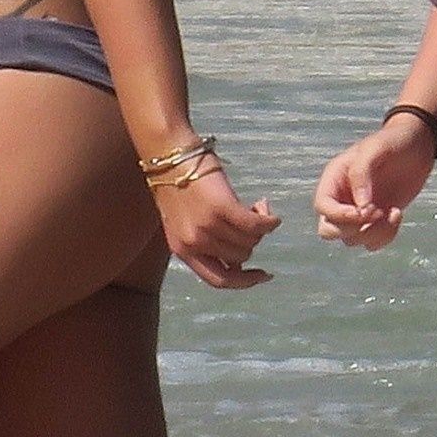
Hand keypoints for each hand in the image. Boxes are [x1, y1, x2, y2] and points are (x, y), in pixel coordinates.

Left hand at [154, 162, 280, 289]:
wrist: (168, 155)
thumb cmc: (178, 185)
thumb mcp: (186, 223)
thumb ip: (207, 244)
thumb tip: (239, 263)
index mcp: (182, 251)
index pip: (218, 280)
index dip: (244, 282)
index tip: (263, 275)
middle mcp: (194, 243)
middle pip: (240, 257)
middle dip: (251, 240)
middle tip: (252, 218)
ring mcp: (207, 226)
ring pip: (249, 240)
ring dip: (259, 226)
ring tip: (255, 206)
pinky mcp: (221, 208)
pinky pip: (256, 224)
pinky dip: (268, 220)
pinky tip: (267, 209)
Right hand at [312, 119, 436, 250]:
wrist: (417, 145)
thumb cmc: (392, 141)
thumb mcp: (374, 149)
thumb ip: (361, 174)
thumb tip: (361, 207)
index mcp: (334, 179)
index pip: (323, 206)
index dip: (339, 215)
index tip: (365, 211)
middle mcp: (341, 198)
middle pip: (329, 230)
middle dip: (353, 229)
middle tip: (377, 213)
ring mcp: (358, 212)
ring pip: (352, 239)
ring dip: (374, 233)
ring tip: (393, 212)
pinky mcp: (376, 220)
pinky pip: (372, 242)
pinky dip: (386, 235)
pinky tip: (397, 214)